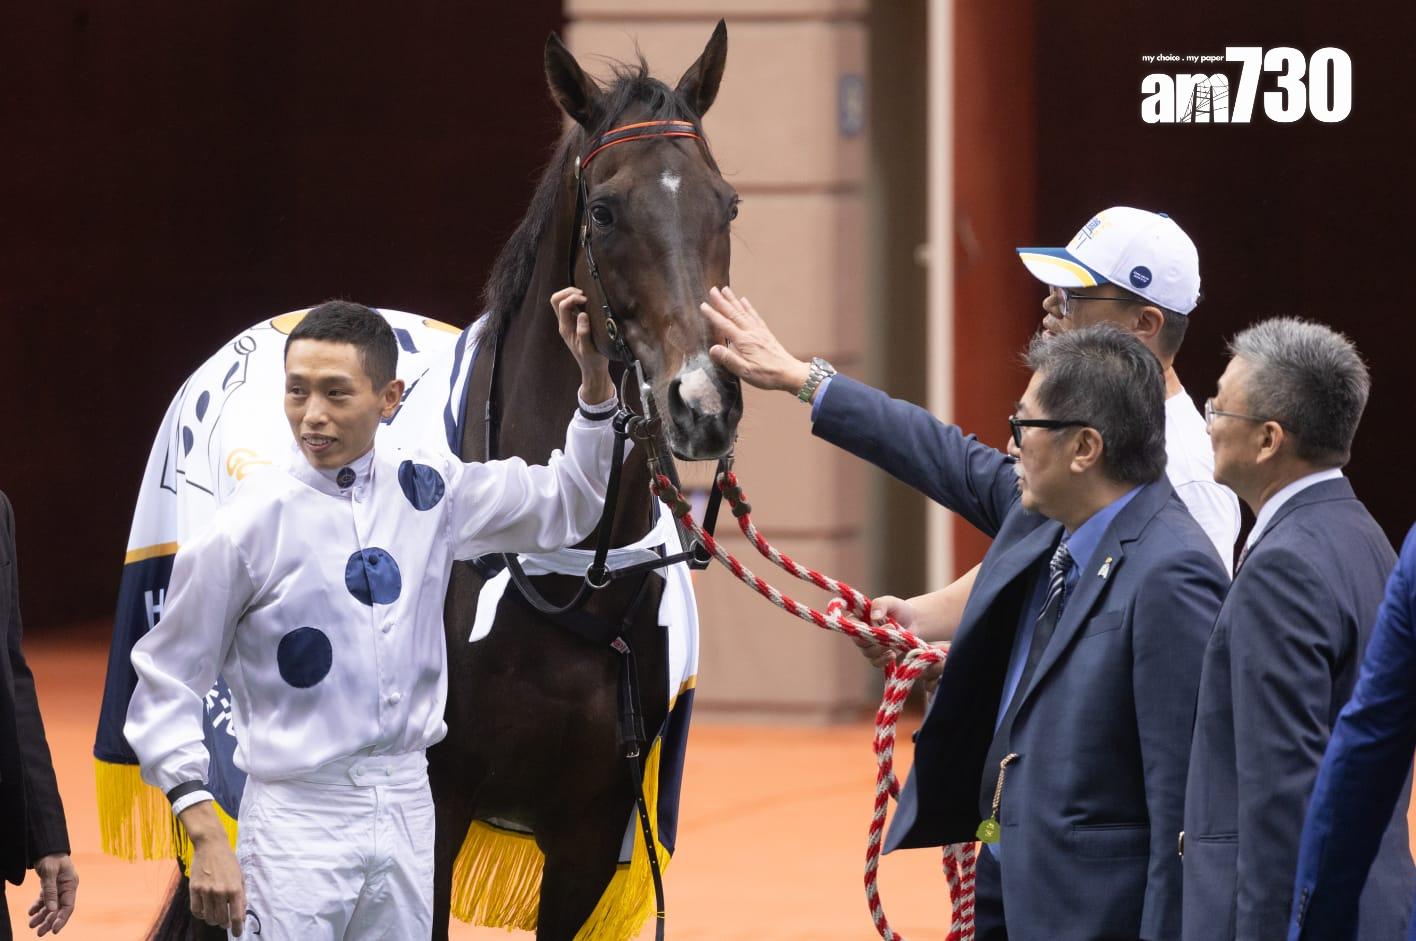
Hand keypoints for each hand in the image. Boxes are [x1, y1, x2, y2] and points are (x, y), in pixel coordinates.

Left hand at [27, 853, 76, 935]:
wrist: (47, 848)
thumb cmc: (51, 858)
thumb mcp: (50, 873)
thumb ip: (51, 891)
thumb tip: (52, 909)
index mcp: (71, 885)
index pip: (68, 906)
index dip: (61, 919)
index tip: (53, 930)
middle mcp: (66, 888)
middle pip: (59, 909)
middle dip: (49, 922)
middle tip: (39, 933)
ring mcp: (58, 888)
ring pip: (51, 906)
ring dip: (42, 916)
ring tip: (32, 926)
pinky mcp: (50, 886)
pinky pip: (44, 900)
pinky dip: (38, 907)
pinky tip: (31, 913)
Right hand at [181, 803, 246, 935]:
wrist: (211, 845)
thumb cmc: (228, 861)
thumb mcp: (240, 876)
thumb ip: (241, 894)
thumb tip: (241, 913)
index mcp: (235, 888)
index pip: (236, 916)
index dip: (237, 928)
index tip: (238, 934)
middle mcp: (221, 891)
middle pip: (221, 919)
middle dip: (225, 924)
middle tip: (226, 923)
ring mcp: (206, 891)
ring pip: (209, 917)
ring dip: (213, 920)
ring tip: (216, 917)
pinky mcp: (194, 889)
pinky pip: (196, 910)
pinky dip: (201, 915)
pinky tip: (205, 911)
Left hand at [551, 287, 613, 404]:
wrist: (592, 370)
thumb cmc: (592, 360)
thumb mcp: (589, 349)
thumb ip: (584, 332)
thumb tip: (582, 315)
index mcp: (566, 328)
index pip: (562, 305)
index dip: (573, 298)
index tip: (586, 300)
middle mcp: (565, 324)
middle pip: (556, 299)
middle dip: (569, 292)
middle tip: (584, 294)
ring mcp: (569, 323)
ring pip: (562, 301)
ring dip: (572, 295)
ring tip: (586, 297)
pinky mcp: (575, 323)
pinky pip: (571, 307)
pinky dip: (577, 300)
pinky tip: (589, 303)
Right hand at [700, 286, 811, 393]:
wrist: (790, 374)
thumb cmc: (768, 375)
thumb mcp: (746, 372)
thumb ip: (729, 360)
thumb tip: (713, 348)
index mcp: (744, 342)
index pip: (725, 325)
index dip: (713, 315)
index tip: (703, 305)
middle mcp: (751, 333)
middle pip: (734, 314)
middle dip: (722, 302)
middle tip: (713, 290)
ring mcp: (759, 332)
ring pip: (743, 312)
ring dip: (733, 300)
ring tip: (726, 290)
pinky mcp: (765, 333)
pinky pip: (755, 316)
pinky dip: (748, 307)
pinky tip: (744, 301)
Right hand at [853, 595, 917, 670]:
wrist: (914, 622)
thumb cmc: (899, 609)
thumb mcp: (891, 602)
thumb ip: (880, 604)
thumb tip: (874, 616)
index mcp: (859, 618)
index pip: (851, 624)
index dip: (858, 627)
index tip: (869, 626)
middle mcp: (861, 633)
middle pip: (860, 641)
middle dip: (874, 638)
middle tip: (890, 627)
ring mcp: (869, 646)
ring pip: (868, 653)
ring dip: (881, 648)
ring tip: (894, 639)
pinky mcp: (878, 656)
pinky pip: (875, 662)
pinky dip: (884, 659)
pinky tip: (893, 654)